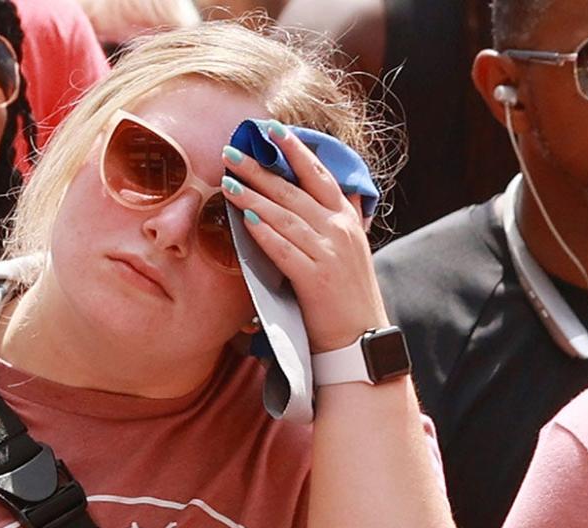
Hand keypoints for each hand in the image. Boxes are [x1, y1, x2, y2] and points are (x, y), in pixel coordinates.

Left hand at [221, 121, 388, 352]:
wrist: (359, 338)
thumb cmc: (346, 293)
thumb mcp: (350, 247)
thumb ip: (340, 217)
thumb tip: (333, 190)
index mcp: (347, 219)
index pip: (320, 175)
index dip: (296, 150)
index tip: (272, 130)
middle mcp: (340, 231)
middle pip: (295, 191)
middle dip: (261, 169)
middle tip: (231, 151)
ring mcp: (329, 254)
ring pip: (286, 217)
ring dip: (254, 197)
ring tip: (228, 182)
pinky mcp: (316, 280)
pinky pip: (286, 251)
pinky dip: (266, 235)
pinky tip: (246, 221)